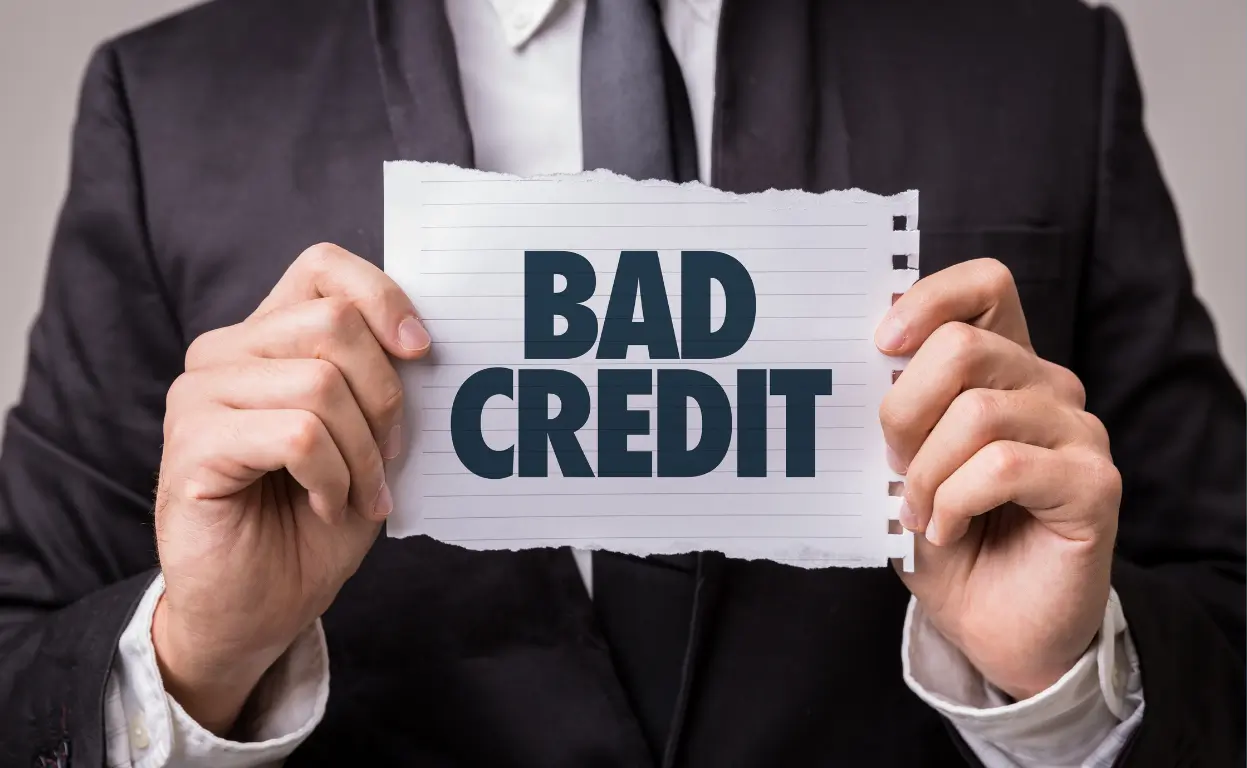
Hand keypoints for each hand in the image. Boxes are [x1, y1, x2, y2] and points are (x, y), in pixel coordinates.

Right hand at [152, 243, 429, 734]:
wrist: (258, 609)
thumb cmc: (313, 521)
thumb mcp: (366, 440)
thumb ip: (380, 381)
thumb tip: (424, 339)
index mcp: (267, 338)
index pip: (323, 267)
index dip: (383, 296)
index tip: (423, 351)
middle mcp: (224, 352)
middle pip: (334, 324)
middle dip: (386, 397)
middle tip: (389, 457)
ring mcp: (200, 395)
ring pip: (320, 383)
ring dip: (362, 452)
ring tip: (359, 494)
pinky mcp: (193, 444)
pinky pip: (298, 435)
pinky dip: (332, 477)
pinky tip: (323, 504)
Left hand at [876, 259, 1120, 700]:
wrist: (993, 626)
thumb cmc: (946, 538)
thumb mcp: (902, 467)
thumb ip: (894, 413)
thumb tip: (861, 366)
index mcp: (1002, 367)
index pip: (984, 286)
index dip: (929, 300)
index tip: (880, 344)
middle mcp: (1048, 385)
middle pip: (962, 349)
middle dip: (903, 414)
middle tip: (895, 471)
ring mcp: (1078, 431)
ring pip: (978, 413)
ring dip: (927, 473)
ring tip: (922, 514)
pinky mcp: (1094, 483)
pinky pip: (1003, 466)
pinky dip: (957, 501)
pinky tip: (950, 530)